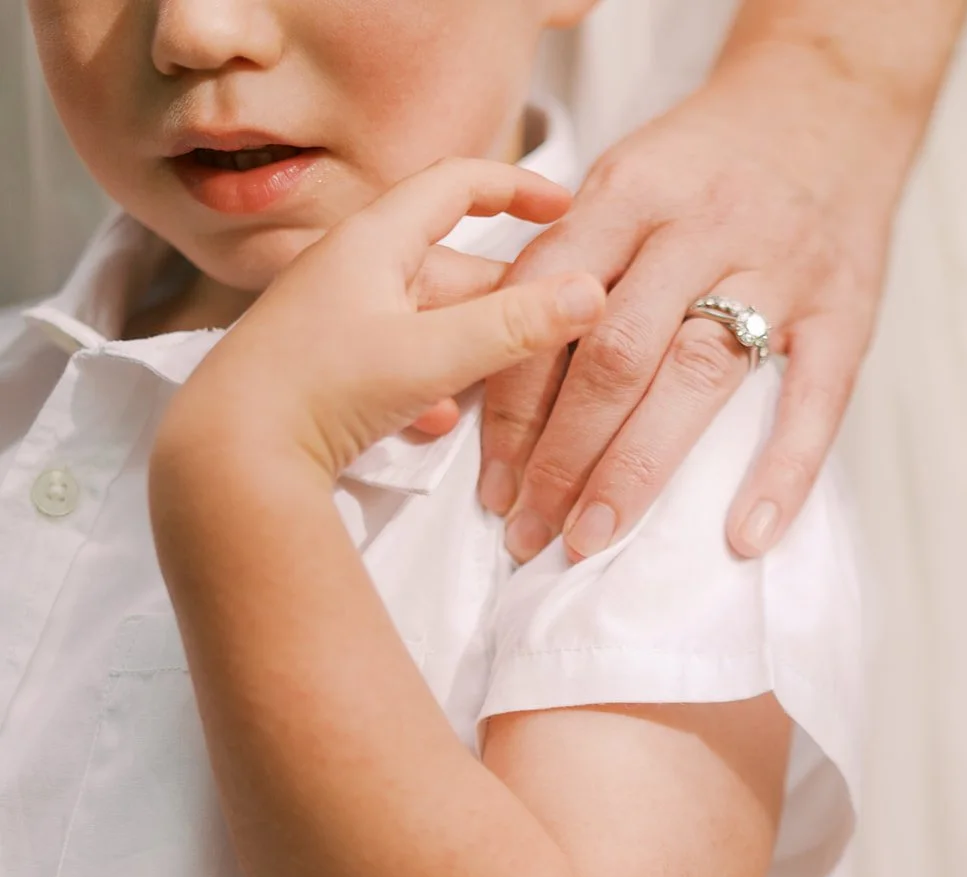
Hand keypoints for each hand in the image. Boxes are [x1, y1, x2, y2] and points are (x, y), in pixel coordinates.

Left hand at [162, 159, 606, 481]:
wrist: (231, 455)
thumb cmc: (317, 390)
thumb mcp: (430, 354)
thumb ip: (514, 326)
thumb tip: (589, 293)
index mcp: (374, 241)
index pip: (455, 185)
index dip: (514, 187)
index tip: (561, 202)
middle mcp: (353, 271)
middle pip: (449, 267)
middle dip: (504, 298)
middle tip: (556, 327)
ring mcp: (338, 321)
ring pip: (426, 321)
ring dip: (468, 350)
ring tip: (505, 382)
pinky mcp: (327, 371)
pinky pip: (396, 363)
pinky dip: (427, 384)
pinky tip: (438, 419)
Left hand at [478, 46, 929, 562]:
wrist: (831, 97)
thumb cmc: (708, 163)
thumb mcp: (624, 180)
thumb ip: (569, 265)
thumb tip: (493, 379)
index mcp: (628, 193)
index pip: (547, 308)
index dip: (514, 406)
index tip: (494, 485)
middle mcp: (700, 227)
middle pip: (614, 354)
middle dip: (562, 455)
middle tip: (530, 532)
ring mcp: (778, 267)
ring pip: (695, 376)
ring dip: (636, 470)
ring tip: (592, 538)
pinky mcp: (844, 306)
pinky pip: (814, 399)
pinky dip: (781, 473)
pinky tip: (744, 535)